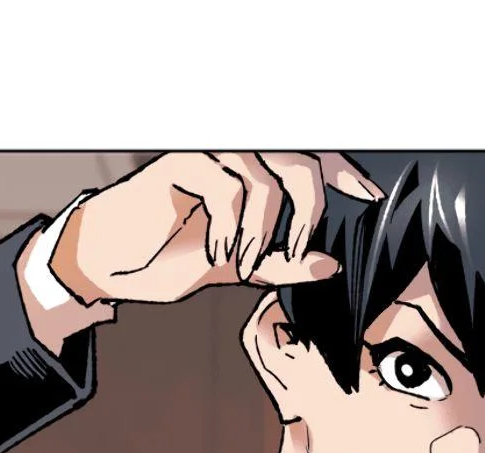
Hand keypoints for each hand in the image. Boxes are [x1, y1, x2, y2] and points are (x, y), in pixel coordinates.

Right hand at [52, 149, 337, 312]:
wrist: (114, 262)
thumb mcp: (237, 266)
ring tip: (242, 261)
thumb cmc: (167, 254)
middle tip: (291, 253)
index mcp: (254, 171)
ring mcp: (213, 154)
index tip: (370, 194)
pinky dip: (231, 227)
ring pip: (268, 176)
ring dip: (263, 231)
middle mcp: (238, 153)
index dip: (345, 171)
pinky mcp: (186, 162)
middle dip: (306, 213)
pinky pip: (230, 187)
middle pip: (300, 162)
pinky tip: (216, 250)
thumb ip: (282, 264)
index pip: (311, 158)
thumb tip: (328, 265)